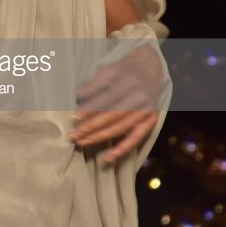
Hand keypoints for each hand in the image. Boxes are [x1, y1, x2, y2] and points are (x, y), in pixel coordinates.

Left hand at [69, 43, 164, 163]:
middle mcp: (139, 97)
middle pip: (113, 115)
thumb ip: (93, 84)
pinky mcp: (152, 120)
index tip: (73, 117)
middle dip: (91, 127)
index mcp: (128, 82)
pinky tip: (108, 157)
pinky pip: (137, 138)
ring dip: (101, 137)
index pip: (106, 99)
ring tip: (82, 143)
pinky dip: (123, 149)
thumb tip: (75, 96)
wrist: (150, 68)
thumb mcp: (109, 70)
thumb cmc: (124, 70)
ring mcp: (147, 110)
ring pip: (121, 128)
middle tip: (73, 135)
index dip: (90, 109)